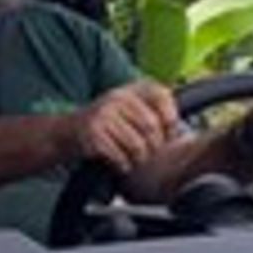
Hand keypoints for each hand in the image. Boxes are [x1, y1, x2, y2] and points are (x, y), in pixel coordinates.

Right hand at [66, 79, 182, 171]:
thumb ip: (156, 109)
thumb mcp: (132, 107)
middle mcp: (118, 97)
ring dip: (139, 158)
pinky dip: (123, 165)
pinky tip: (121, 163)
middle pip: (151, 127)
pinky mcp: (94, 134)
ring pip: (136, 145)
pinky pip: (119, 156)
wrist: (71, 129)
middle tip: (149, 152)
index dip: (171, 120)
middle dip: (154, 146)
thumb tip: (182, 130)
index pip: (162, 96)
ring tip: (135, 158)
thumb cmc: (110, 121)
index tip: (169, 134)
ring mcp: (104, 114)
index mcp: (132, 88)